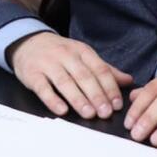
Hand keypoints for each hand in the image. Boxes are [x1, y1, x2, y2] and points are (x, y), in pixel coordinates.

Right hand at [8, 32, 133, 119]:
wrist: (28, 42)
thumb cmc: (60, 53)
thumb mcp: (83, 56)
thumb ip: (105, 69)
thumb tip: (128, 80)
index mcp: (82, 51)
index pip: (99, 69)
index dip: (109, 87)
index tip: (117, 104)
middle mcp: (66, 56)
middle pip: (84, 76)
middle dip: (96, 95)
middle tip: (106, 112)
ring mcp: (48, 64)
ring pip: (65, 82)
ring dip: (78, 99)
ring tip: (89, 113)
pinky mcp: (33, 74)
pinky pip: (43, 87)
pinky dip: (52, 99)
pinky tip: (62, 110)